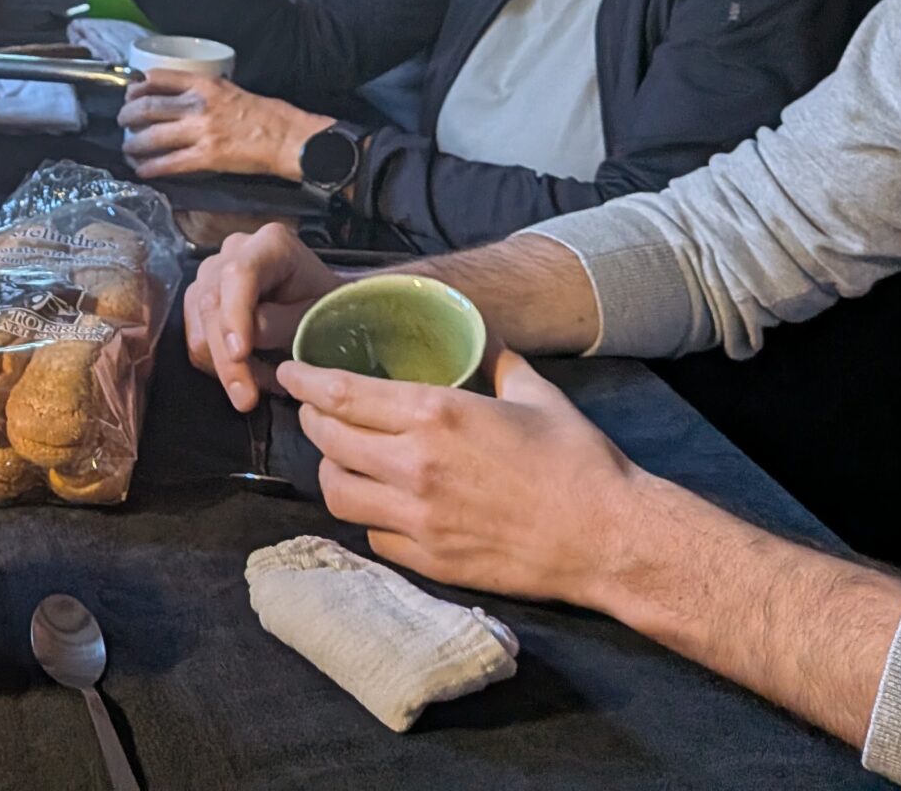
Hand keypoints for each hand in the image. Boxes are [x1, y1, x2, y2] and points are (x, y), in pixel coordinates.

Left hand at [120, 73, 326, 182]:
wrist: (288, 138)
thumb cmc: (267, 115)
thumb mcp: (232, 90)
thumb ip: (205, 92)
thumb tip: (181, 98)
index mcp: (205, 85)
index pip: (158, 78)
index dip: (137, 86)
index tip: (130, 91)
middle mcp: (198, 105)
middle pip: (147, 107)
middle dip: (127, 115)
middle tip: (123, 121)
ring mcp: (200, 132)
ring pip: (151, 136)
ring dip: (133, 144)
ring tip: (128, 148)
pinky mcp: (206, 158)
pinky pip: (168, 163)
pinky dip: (150, 167)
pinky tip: (142, 170)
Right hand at [182, 223, 343, 411]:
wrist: (328, 311)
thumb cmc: (331, 310)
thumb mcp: (320, 316)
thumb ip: (284, 323)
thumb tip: (243, 341)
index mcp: (271, 244)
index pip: (239, 274)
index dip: (234, 313)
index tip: (239, 353)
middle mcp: (234, 251)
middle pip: (212, 302)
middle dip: (227, 357)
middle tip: (246, 399)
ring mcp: (212, 273)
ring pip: (199, 325)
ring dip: (225, 365)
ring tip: (263, 385)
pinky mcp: (200, 300)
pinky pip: (196, 339)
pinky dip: (219, 365)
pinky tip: (251, 373)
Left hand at [276, 348, 641, 607]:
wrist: (610, 538)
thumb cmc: (578, 461)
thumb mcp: (536, 393)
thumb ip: (498, 363)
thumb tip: (485, 339)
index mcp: (436, 414)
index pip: (341, 394)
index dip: (306, 380)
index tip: (291, 371)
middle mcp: (415, 465)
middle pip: (328, 441)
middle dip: (313, 421)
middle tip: (316, 412)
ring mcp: (418, 518)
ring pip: (336, 493)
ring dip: (332, 472)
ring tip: (343, 460)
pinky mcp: (430, 560)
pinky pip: (372, 537)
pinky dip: (369, 517)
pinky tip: (382, 505)